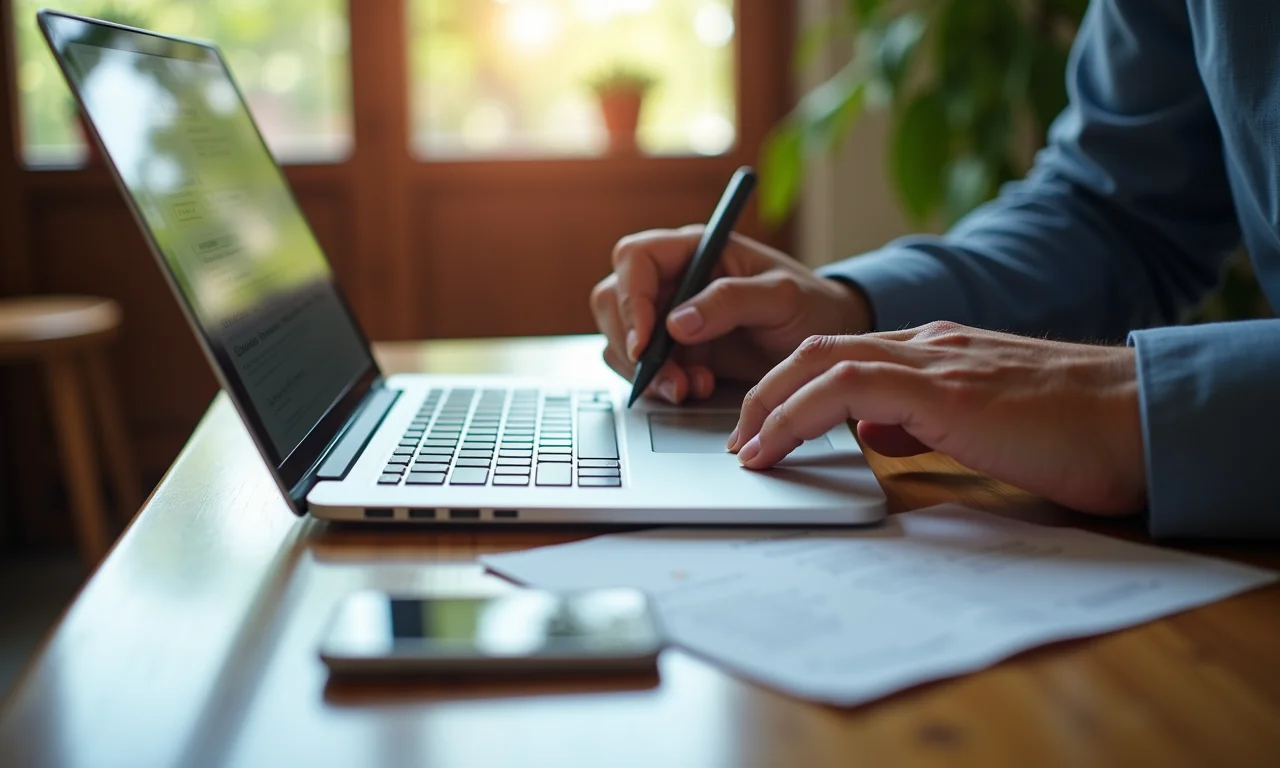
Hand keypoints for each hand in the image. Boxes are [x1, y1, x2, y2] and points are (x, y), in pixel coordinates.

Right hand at [590, 226, 871, 402]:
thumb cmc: (810, 305)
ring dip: (647, 372)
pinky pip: (643, 369)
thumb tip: (676, 323)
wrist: (824, 344)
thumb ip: (730, 301)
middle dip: (632, 345)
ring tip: (692, 387)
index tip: (648, 341)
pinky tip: (696, 389)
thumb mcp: (781, 297)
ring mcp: (668, 318)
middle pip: (614, 301)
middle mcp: (672, 280)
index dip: (632, 298)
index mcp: (694, 249)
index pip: (635, 258)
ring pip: (622, 340)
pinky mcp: (674, 352)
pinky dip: (660, 385)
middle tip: (669, 378)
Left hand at [728, 322, 1146, 514]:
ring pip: (822, 360)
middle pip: (818, 349)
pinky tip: (773, 449)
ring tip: (746, 449)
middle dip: (765, 391)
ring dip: (769, 404)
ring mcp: (936, 360)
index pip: (843, 355)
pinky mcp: (946, 389)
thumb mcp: (982, 425)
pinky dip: (796, 415)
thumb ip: (923, 419)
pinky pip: (848, 387)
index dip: (791, 388)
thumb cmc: (1076, 432)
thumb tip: (873, 431)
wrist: (1140, 420)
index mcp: (937, 352)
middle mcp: (929, 345)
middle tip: (739, 438)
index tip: (764, 429)